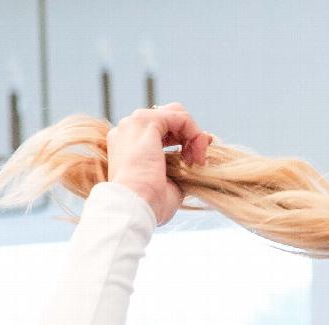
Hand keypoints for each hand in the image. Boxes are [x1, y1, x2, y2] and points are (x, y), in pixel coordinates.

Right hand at [106, 103, 212, 226]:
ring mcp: (135, 124)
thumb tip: (196, 165)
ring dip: (193, 136)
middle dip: (190, 136)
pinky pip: (180, 117)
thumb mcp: (168, 186)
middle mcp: (129, 130)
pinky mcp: (146, 122)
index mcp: (129, 144)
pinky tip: (197, 155)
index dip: (184, 141)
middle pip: (169, 118)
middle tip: (199, 161)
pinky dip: (195, 133)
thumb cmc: (148, 205)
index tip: (198, 161)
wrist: (133, 207)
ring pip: (176, 114)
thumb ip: (179, 170)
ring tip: (198, 161)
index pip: (161, 131)